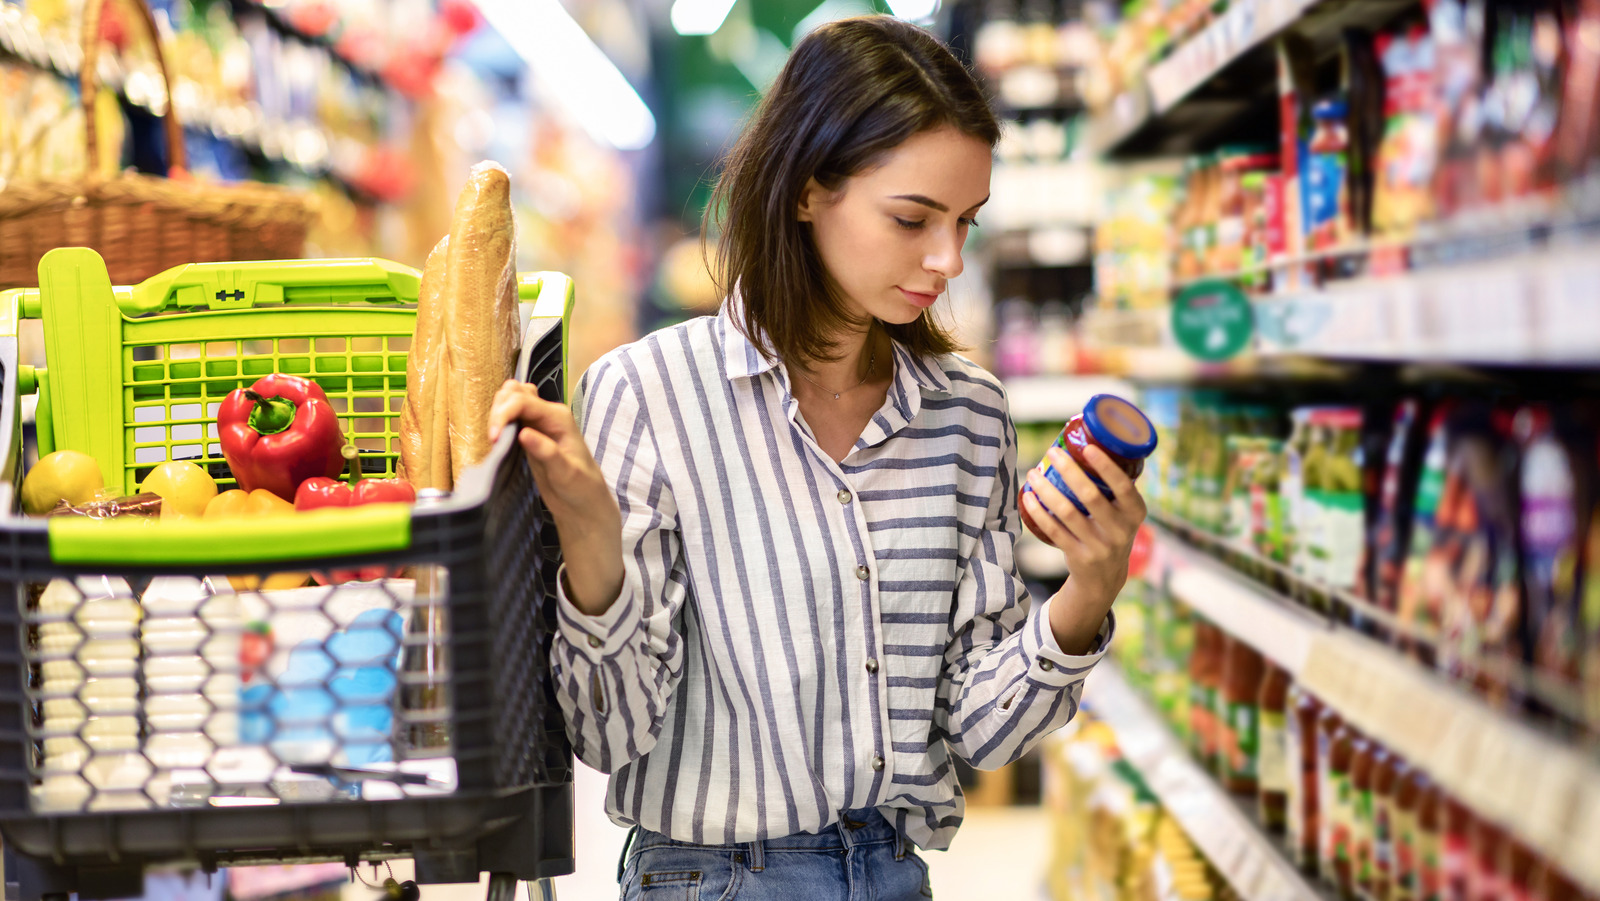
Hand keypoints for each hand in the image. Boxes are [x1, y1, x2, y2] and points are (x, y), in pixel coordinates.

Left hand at [489, 380, 622, 613]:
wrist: (585, 508)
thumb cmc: (562, 479)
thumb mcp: (538, 447)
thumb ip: (524, 421)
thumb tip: (504, 396)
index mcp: (547, 416)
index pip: (514, 395)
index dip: (497, 407)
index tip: (489, 432)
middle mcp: (553, 419)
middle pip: (516, 393)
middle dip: (498, 408)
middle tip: (493, 433)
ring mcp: (561, 438)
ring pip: (527, 404)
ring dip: (507, 412)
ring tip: (499, 435)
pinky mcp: (565, 466)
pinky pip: (548, 447)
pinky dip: (537, 443)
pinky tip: (526, 438)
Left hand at [1023, 445, 1147, 645]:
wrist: (1104, 578)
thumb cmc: (1111, 530)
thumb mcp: (1124, 513)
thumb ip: (1116, 488)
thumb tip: (1095, 441)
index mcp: (1135, 513)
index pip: (1124, 487)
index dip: (1106, 467)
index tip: (1088, 448)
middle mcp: (1120, 531)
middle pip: (1090, 496)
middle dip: (1068, 470)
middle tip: (1052, 452)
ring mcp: (1099, 546)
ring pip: (1067, 512)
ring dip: (1046, 489)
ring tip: (1033, 473)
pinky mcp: (1078, 556)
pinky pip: (1053, 530)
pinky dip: (1038, 512)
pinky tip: (1028, 497)